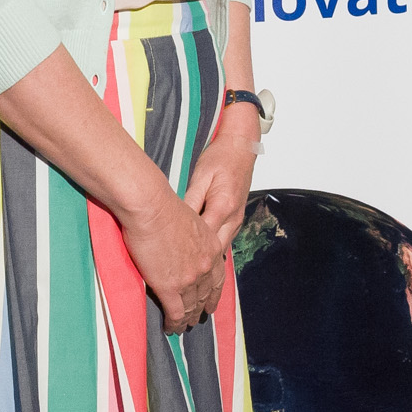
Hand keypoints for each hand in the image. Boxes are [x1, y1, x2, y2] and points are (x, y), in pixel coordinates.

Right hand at [117, 189, 224, 335]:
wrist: (151, 207)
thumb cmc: (163, 207)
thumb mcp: (189, 222)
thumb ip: (191, 238)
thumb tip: (182, 244)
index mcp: (211, 248)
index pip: (218, 278)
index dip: (214, 294)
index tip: (211, 304)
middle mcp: (205, 266)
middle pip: (205, 295)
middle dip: (201, 309)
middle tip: (196, 319)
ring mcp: (189, 279)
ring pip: (191, 307)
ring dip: (186, 319)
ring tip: (182, 327)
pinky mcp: (170, 286)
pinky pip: (175, 312)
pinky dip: (173, 323)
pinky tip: (170, 327)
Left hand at [180, 112, 257, 250]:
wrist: (240, 148)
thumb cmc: (221, 158)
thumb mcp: (201, 176)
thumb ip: (191, 199)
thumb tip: (178, 219)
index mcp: (224, 206)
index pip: (203, 237)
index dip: (187, 249)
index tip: (171, 254)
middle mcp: (233, 217)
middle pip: (213, 249)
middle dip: (196, 258)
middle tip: (175, 263)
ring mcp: (237, 221)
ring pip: (219, 247)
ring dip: (204, 254)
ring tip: (184, 260)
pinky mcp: (236, 220)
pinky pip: (222, 239)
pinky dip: (210, 246)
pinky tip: (197, 248)